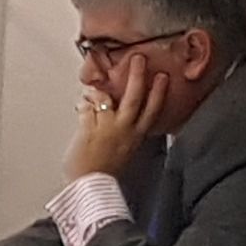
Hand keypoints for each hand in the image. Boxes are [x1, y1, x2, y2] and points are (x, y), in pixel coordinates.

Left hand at [64, 65, 181, 181]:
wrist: (91, 187)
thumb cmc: (106, 173)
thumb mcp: (123, 151)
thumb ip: (124, 133)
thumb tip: (116, 114)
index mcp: (136, 137)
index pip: (152, 110)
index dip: (158, 92)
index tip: (162, 77)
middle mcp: (124, 130)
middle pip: (134, 97)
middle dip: (137, 76)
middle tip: (138, 58)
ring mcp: (107, 128)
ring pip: (107, 98)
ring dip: (100, 89)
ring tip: (95, 86)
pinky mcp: (89, 128)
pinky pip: (87, 106)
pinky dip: (83, 103)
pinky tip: (82, 104)